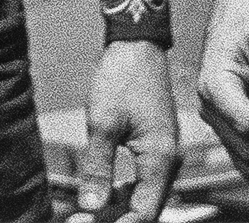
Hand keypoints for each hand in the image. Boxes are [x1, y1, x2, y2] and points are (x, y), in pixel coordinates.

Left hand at [68, 40, 177, 222]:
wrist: (138, 44)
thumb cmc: (123, 77)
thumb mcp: (103, 124)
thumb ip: (98, 169)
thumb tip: (92, 207)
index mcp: (161, 158)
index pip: (144, 212)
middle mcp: (169, 160)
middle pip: (145, 207)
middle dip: (115, 219)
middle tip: (80, 220)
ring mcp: (164, 152)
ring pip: (144, 194)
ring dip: (117, 206)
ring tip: (86, 211)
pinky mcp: (156, 145)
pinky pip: (143, 178)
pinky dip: (123, 189)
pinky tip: (103, 190)